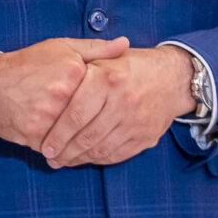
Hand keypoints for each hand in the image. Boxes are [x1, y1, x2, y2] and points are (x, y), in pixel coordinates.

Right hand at [0, 37, 127, 148]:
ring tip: (89, 145)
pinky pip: (59, 150)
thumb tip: (125, 44)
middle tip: (108, 134)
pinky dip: (64, 153)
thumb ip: (96, 49)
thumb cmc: (27, 65)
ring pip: (79, 138)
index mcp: (73, 70)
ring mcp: (47, 115)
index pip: (104, 94)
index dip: (109, 105)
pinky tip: (68, 151)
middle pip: (93, 119)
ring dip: (84, 145)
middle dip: (100, 128)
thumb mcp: (61, 48)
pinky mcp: (35, 134)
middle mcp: (62, 93)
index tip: (115, 110)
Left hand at [39, 43, 197, 168]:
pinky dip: (98, 159)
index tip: (45, 146)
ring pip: (101, 148)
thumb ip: (79, 67)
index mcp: (107, 78)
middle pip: (86, 135)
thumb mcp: (104, 56)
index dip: (57, 134)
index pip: (75, 114)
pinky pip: (117, 154)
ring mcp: (137, 121)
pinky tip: (85, 158)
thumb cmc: (130, 66)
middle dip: (64, 151)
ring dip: (78, 159)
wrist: (172, 78)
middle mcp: (123, 100)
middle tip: (50, 158)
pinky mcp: (146, 136)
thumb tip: (51, 84)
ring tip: (63, 161)